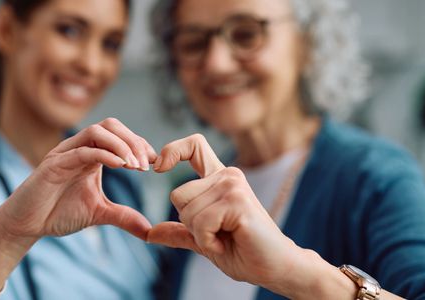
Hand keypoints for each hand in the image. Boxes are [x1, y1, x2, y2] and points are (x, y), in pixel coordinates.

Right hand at [0, 117, 156, 240]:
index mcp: (91, 154)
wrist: (26, 224)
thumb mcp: (99, 214)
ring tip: (136, 166)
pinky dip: (104, 154)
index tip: (154, 164)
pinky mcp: (54, 164)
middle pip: (111, 125)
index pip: (120, 136)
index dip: (139, 145)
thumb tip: (149, 230)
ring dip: (121, 145)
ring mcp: (66, 153)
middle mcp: (79, 148)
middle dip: (133, 141)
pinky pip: (82, 150)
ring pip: (97, 131)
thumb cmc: (58, 213)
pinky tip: (120, 166)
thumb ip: (123, 217)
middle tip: (147, 164)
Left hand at [149, 134, 309, 294]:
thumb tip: (149, 233)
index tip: (158, 166)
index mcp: (219, 179)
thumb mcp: (202, 240)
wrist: (275, 267)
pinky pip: (201, 224)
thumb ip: (179, 232)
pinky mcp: (238, 202)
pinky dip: (208, 242)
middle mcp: (227, 176)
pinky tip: (227, 244)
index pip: (193, 146)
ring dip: (201, 236)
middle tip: (217, 233)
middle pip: (177, 195)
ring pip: (187, 212)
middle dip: (189, 223)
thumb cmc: (243, 252)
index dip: (172, 151)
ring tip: (225, 239)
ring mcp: (233, 186)